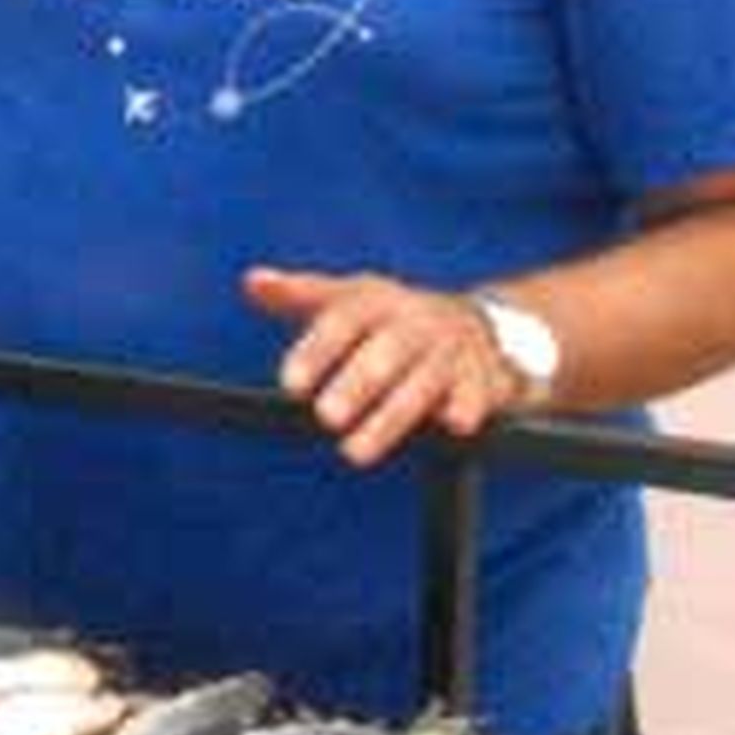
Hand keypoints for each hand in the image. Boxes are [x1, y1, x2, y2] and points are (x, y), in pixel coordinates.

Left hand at [244, 265, 519, 466]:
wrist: (476, 326)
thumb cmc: (393, 320)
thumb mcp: (349, 300)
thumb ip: (299, 296)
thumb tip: (252, 282)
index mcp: (377, 301)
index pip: (343, 319)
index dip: (316, 351)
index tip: (289, 385)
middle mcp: (415, 322)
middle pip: (385, 352)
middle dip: (356, 385)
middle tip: (325, 417)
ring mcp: (450, 350)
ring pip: (422, 383)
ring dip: (391, 417)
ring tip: (354, 452)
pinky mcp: (482, 378)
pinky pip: (476, 393)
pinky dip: (466, 407)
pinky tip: (452, 425)